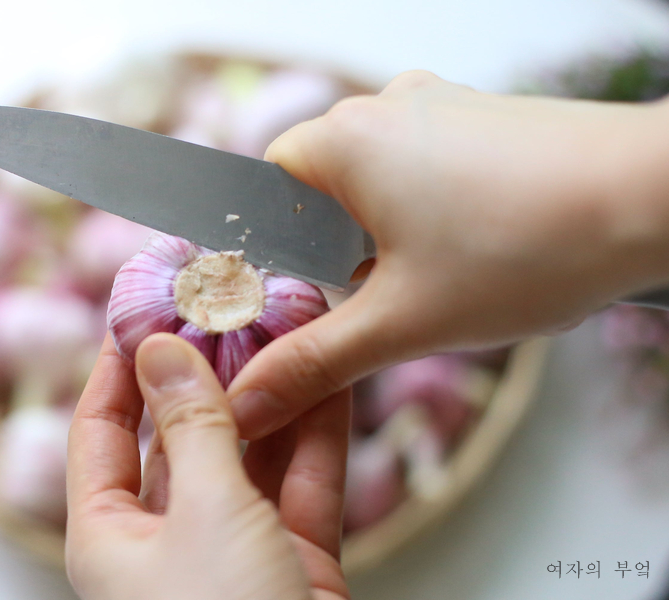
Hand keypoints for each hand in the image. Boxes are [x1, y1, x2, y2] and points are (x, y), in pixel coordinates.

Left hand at [65, 334, 350, 599]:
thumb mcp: (205, 512)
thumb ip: (193, 426)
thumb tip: (160, 351)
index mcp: (109, 537)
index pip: (100, 431)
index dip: (119, 367)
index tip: (144, 311)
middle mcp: (166, 541)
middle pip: (180, 437)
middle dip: (209, 372)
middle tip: (229, 309)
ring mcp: (232, 550)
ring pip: (248, 456)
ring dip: (271, 397)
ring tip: (287, 330)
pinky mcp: (293, 561)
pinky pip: (301, 484)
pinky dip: (317, 436)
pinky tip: (331, 381)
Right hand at [229, 70, 668, 439]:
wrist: (654, 197)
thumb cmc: (525, 248)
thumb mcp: (402, 322)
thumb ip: (313, 363)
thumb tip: (249, 400)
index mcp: (345, 139)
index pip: (266, 186)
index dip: (277, 248)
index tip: (305, 292)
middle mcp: (386, 105)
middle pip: (324, 187)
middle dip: (342, 250)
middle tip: (381, 297)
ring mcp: (441, 105)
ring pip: (379, 181)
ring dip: (390, 237)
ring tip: (440, 276)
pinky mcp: (484, 118)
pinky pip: (428, 168)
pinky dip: (433, 214)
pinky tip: (475, 251)